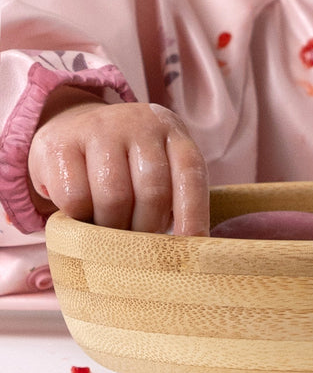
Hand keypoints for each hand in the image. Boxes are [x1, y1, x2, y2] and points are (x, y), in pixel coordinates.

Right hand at [28, 93, 208, 235]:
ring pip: (114, 198)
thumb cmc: (125, 163)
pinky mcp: (59, 143)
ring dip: (114, 227)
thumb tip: (182, 247)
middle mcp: (140, 125)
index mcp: (172, 132)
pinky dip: (80, 218)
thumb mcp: (157, 168)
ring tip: (111, 233)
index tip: (190, 246)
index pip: (191, 174)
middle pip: (153, 191)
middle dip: (147, 228)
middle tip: (139, 245)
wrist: (70, 126)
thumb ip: (172, 198)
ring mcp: (99, 129)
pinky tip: (82, 217)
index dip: (193, 214)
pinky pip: (75, 198)